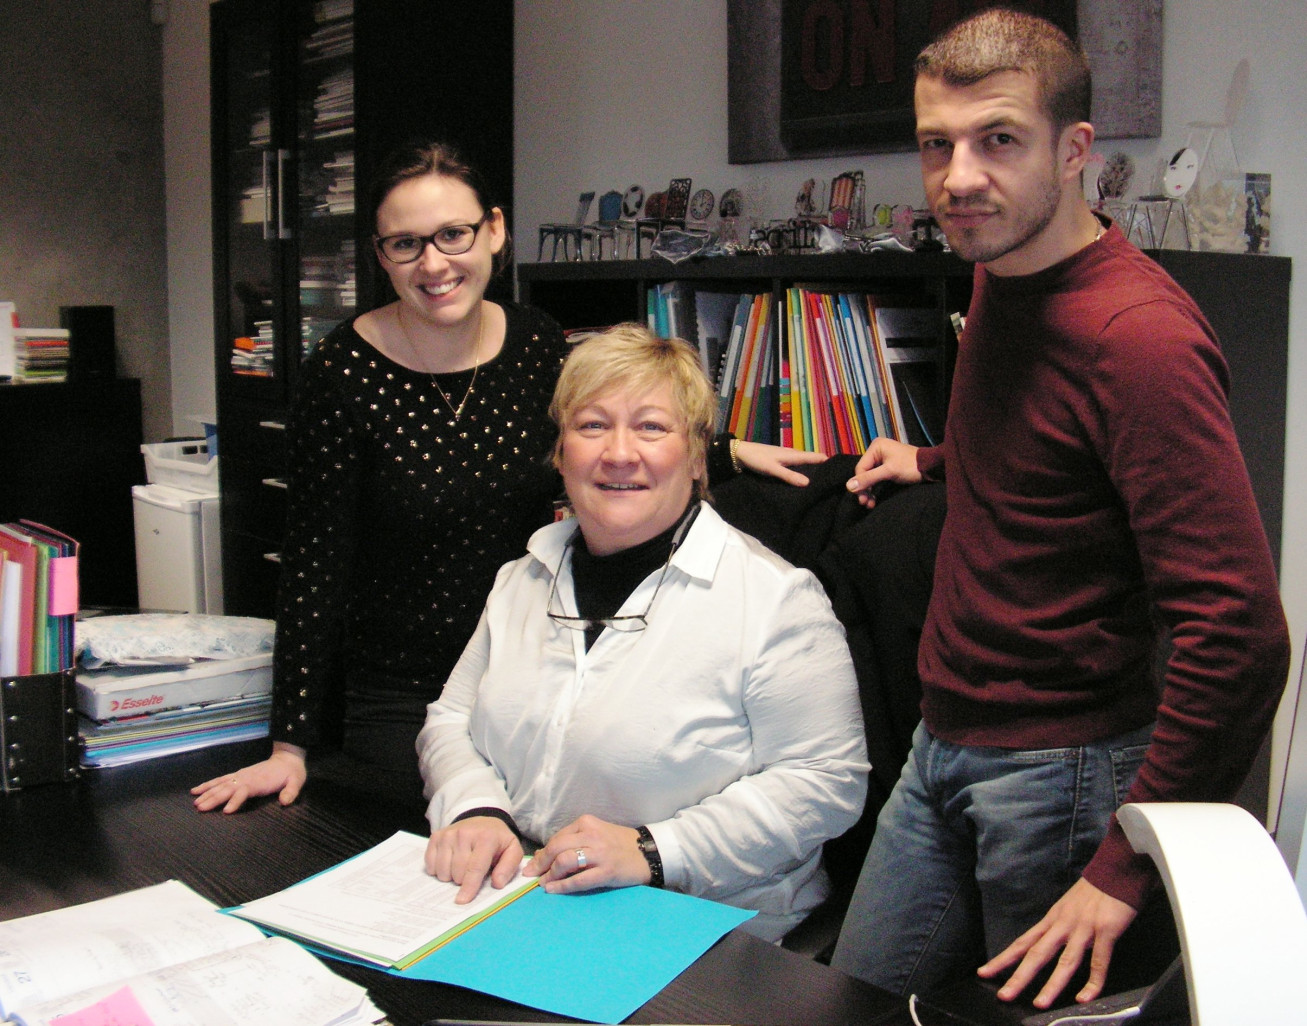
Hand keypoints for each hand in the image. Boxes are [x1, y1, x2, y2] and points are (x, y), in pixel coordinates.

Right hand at [190, 742, 306, 812]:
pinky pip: (220, 780)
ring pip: (220, 784)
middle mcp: (246, 778)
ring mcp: (240, 776)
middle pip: (227, 789)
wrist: (287, 757)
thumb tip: (285, 802)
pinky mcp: (238, 775)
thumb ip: (291, 791)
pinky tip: (196, 790)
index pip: (244, 791)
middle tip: (200, 809)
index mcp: (259, 781)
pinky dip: (208, 785)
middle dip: (214, 799)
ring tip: (195, 803)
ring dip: (207, 793)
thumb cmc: (291, 772)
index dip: (236, 801)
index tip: (226, 811)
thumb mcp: (297, 780)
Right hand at [425, 816, 523, 903]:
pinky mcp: (436, 836)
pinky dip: (439, 870)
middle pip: (458, 872)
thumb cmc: (497, 841)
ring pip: (443, 871)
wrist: (482, 822)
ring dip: (451, 876)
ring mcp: (448, 834)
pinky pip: (431, 865)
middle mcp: (464, 833)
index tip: (462, 901)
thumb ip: (509, 867)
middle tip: (472, 871)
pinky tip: (450, 862)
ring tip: (462, 867)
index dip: (469, 886)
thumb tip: (497, 883)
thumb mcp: (512, 850)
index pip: (475, 867)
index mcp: (486, 837)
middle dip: (464, 880)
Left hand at [525, 814, 650, 893]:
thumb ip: (574, 841)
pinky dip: (562, 886)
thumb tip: (545, 855)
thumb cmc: (619, 843)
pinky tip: (553, 890)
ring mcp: (599, 854)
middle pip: (556, 848)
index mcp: (587, 823)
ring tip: (543, 883)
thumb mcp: (596, 834)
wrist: (647, 852)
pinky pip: (578, 880)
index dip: (543, 853)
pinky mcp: (606, 871)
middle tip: (531, 874)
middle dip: (540, 863)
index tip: (534, 864)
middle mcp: (592, 835)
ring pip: (564, 861)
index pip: (557, 838)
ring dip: (549, 875)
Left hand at [734, 440, 827, 486]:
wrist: (740, 452)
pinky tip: (803, 478)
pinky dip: (803, 470)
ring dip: (813, 470)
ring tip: (821, 482)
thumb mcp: (773, 469)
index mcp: (794, 455)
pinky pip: (797, 465)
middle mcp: (793, 454)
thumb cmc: (757, 459)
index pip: (817, 457)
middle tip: (833, 481)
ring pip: (805, 463)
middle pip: (813, 460)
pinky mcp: (780, 461)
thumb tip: (809, 483)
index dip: (829, 462)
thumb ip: (789, 476)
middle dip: (823, 468)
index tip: (842, 471)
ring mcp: (786, 457)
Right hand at [845, 437, 920, 506]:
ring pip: (870, 477)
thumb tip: (848, 486)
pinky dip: (875, 488)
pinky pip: (876, 478)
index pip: (861, 468)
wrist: (931, 467)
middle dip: (864, 489)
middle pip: (864, 473)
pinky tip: (874, 499)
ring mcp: (882, 458)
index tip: (862, 499)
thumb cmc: (910, 466)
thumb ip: (869, 478)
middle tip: (865, 503)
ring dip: (869, 491)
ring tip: (870, 504)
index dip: (860, 484)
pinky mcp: (888, 466)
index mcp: (876, 447)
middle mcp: (877, 451)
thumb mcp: (888, 472)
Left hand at [978, 878, 1137, 1008]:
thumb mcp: (1067, 907)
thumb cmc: (1093, 891)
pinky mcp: (1106, 930)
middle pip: (1037, 953)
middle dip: (1019, 976)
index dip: (1003, 959)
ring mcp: (1084, 928)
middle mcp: (1063, 924)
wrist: (1116, 870)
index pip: (1023, 942)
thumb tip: (1045, 946)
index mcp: (1052, 920)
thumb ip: (1057, 927)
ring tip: (1040, 1004)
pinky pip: (1099, 960)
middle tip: (1004, 995)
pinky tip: (1085, 998)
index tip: (985, 972)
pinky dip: (1093, 982)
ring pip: (1065, 960)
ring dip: (1052, 984)